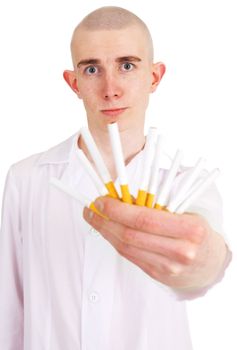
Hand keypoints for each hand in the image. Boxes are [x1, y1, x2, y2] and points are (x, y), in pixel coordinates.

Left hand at [83, 196, 226, 290]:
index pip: (144, 218)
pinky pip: (130, 256)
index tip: (102, 200)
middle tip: (91, 208)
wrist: (210, 264)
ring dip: (105, 231)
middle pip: (130, 235)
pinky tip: (108, 230)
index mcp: (190, 229)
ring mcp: (168, 267)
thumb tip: (122, 198)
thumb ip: (156, 206)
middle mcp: (180, 251)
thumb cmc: (196, 232)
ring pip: (126, 247)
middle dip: (105, 220)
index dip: (118, 209)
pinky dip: (115, 241)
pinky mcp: (158, 275)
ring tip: (94, 218)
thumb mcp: (185, 213)